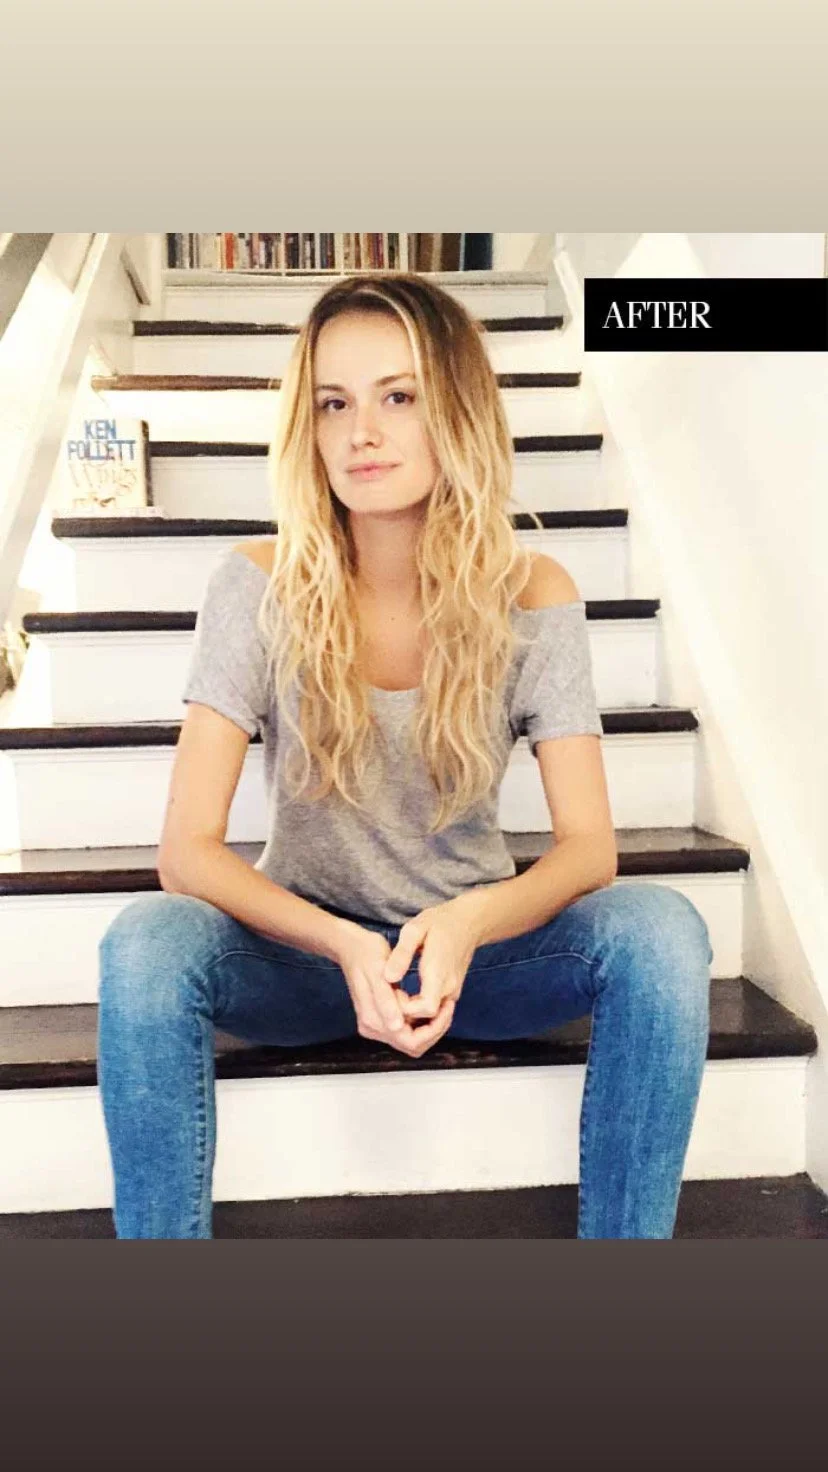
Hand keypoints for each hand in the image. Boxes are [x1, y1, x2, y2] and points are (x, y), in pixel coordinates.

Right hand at [334, 920, 456, 1058]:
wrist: (352, 947)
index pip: (410, 1041)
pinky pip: (406, 1031)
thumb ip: (386, 1001)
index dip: (432, 1029)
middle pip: (412, 1045)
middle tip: (447, 1006)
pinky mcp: (379, 1019)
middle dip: (433, 1030)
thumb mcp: (379, 972)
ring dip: (429, 1027)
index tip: (446, 1006)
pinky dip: (420, 1022)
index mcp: (372, 1019)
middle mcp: (372, 1027)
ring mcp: (375, 1025)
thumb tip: (396, 1027)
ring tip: (441, 1005)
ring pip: (410, 1040)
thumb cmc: (367, 953)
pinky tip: (428, 1004)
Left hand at [381, 897, 482, 1031]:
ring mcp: (452, 993)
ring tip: (396, 998)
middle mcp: (449, 988)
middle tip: (391, 997)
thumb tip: (387, 978)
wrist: (468, 922)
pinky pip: (436, 1013)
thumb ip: (401, 954)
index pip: (426, 1008)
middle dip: (406, 1016)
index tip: (393, 992)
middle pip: (429, 1019)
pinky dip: (420, 1013)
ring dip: (413, 1017)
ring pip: (433, 1020)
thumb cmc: (439, 923)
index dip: (405, 1008)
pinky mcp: (451, 994)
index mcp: (439, 973)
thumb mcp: (415, 930)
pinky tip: (405, 999)